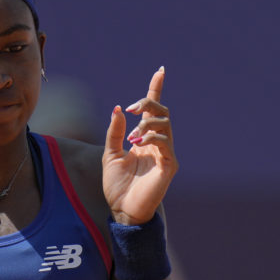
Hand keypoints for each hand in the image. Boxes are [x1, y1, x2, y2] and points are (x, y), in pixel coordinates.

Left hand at [102, 67, 178, 224]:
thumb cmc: (117, 184)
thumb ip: (115, 132)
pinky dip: (152, 137)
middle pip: (161, 111)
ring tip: (132, 138)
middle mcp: (157, 143)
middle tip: (130, 109)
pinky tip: (138, 144)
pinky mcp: (169, 165)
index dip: (156, 90)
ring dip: (146, 124)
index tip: (160, 70)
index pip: (153, 110)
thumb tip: (120, 109)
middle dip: (147, 103)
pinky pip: (166, 142)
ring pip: (165, 124)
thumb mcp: (110, 154)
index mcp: (144, 138)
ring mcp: (165, 153)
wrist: (122, 208)